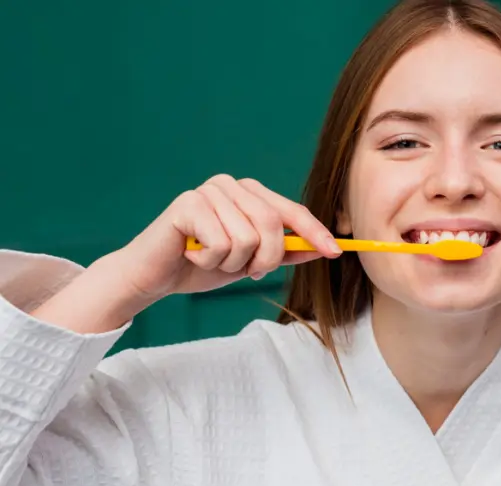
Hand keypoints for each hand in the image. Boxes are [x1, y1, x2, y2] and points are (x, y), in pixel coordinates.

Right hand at [114, 174, 341, 299]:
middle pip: (273, 224)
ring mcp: (209, 191)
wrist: (155, 275)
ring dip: (233, 262)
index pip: (291, 211)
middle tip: (248, 271)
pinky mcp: (187, 203)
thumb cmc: (203, 265)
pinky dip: (210, 259)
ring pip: (248, 237)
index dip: (314, 232)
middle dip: (266, 258)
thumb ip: (284, 252)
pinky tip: (192, 253)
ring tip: (212, 259)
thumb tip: (320, 249)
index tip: (335, 251)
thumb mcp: (252, 261)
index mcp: (250, 193)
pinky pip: (222, 243)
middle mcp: (231, 185)